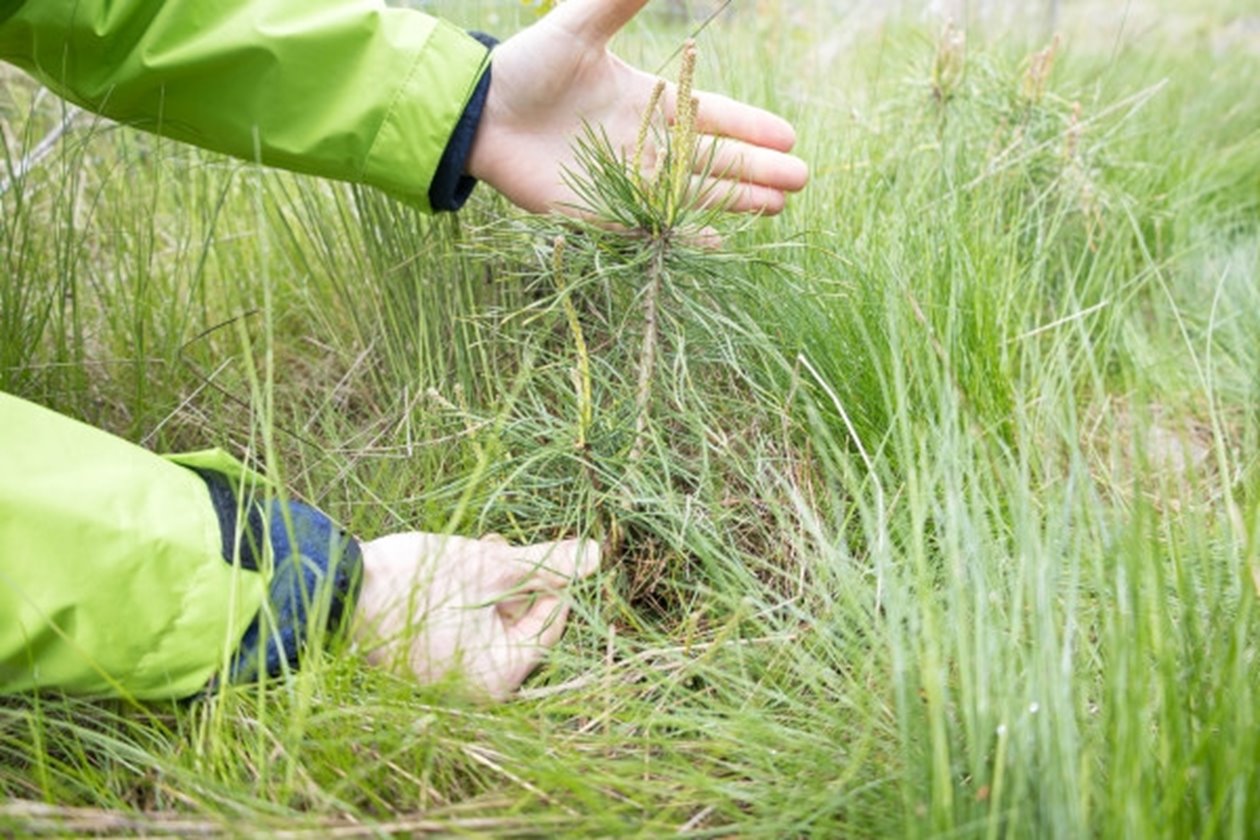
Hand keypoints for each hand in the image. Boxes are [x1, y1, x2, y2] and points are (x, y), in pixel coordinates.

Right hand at [352, 532, 599, 700]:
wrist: (337, 592)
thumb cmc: (417, 581)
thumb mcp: (492, 565)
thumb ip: (547, 564)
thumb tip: (597, 556)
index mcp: (500, 675)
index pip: (551, 624)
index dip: (548, 581)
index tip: (528, 550)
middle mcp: (478, 689)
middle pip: (522, 625)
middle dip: (515, 581)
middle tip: (493, 544)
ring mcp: (451, 681)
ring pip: (495, 623)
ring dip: (492, 585)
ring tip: (472, 552)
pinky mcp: (427, 667)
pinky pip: (466, 632)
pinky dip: (468, 602)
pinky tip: (455, 571)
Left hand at [466, 0, 808, 215]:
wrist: (478, 112)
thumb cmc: (527, 66)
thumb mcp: (582, 25)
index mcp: (645, 102)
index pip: (710, 116)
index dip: (748, 127)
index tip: (787, 135)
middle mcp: (643, 143)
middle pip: (712, 160)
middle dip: (757, 171)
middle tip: (801, 180)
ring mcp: (624, 180)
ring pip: (692, 194)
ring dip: (734, 200)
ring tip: (777, 207)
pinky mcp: (601, 211)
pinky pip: (650, 227)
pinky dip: (684, 234)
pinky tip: (720, 239)